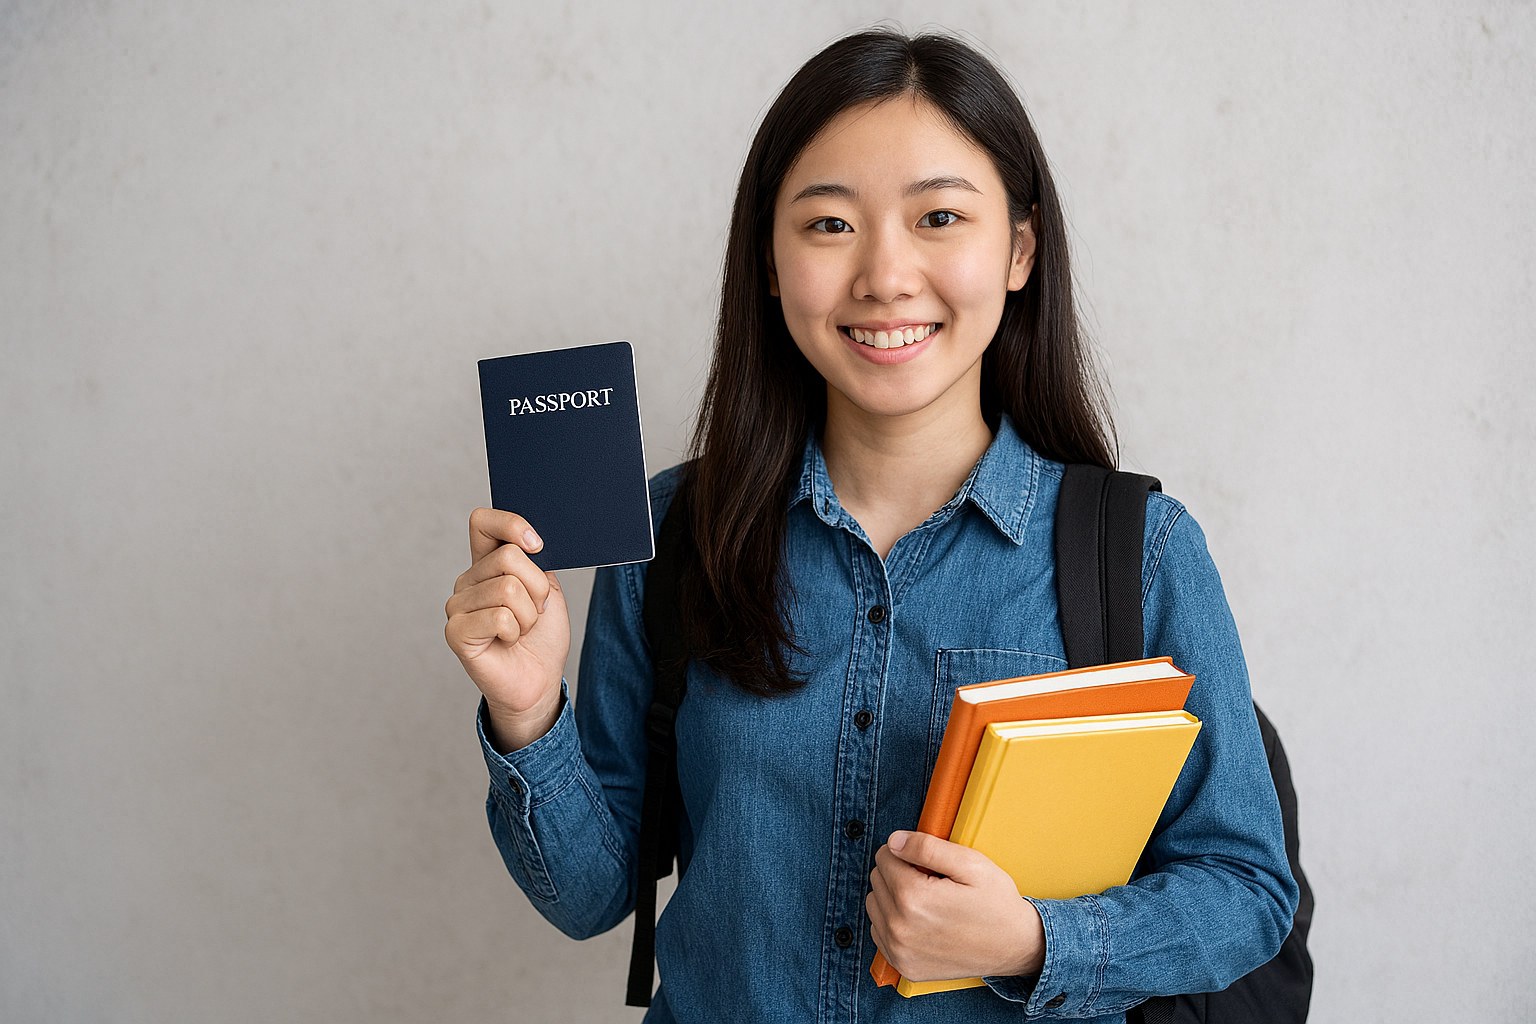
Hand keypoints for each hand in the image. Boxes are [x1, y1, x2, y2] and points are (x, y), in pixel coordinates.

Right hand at [444, 508, 569, 751]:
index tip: (537, 545)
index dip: (511, 524)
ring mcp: (457, 606)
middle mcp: (467, 581)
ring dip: (529, 615)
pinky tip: (508, 642)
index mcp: (486, 564)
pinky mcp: (456, 632)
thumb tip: (530, 540)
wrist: (539, 680)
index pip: (483, 522)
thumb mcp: (547, 588)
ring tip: (520, 630)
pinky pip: (500, 616)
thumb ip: (535, 561)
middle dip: (538, 587)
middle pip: (509, 558)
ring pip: (509, 588)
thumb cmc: (541, 636)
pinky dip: (516, 632)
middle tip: (535, 611)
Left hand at [866, 830, 1045, 981]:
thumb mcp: (971, 863)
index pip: (885, 856)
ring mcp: (900, 950)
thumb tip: (894, 841)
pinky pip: (879, 932)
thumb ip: (927, 847)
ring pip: (874, 904)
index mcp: (914, 897)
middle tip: (931, 881)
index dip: (906, 852)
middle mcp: (900, 927)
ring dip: (892, 897)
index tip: (927, 862)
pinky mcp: (903, 965)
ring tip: (926, 901)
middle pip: (877, 879)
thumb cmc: (996, 904)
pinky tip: (920, 921)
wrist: (1014, 947)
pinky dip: (893, 922)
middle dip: (898, 873)